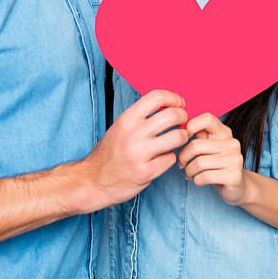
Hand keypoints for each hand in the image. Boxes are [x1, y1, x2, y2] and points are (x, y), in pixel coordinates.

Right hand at [75, 89, 187, 210]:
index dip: (173, 98)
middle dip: (184, 117)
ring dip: (182, 137)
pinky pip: (171, 158)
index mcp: (127, 119)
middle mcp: (133, 134)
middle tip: (183, 122)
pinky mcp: (146, 172)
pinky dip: (170, 158)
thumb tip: (168, 105)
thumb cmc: (109, 153)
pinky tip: (163, 159)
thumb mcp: (120, 127)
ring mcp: (140, 154)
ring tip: (177, 140)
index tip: (179, 103)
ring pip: (178, 136)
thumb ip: (140, 117)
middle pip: (173, 115)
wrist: (93, 181)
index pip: (157, 97)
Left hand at [178, 112, 248, 205]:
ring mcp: (235, 160)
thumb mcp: (210, 147)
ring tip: (190, 173)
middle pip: (196, 145)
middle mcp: (232, 143)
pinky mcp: (233, 176)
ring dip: (189, 171)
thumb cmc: (217, 165)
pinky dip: (196, 180)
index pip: (207, 119)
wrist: (237, 186)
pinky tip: (198, 180)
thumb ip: (199, 136)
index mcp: (225, 133)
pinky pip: (204, 177)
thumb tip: (180, 129)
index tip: (184, 139)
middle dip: (183, 157)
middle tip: (182, 164)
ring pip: (199, 163)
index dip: (191, 126)